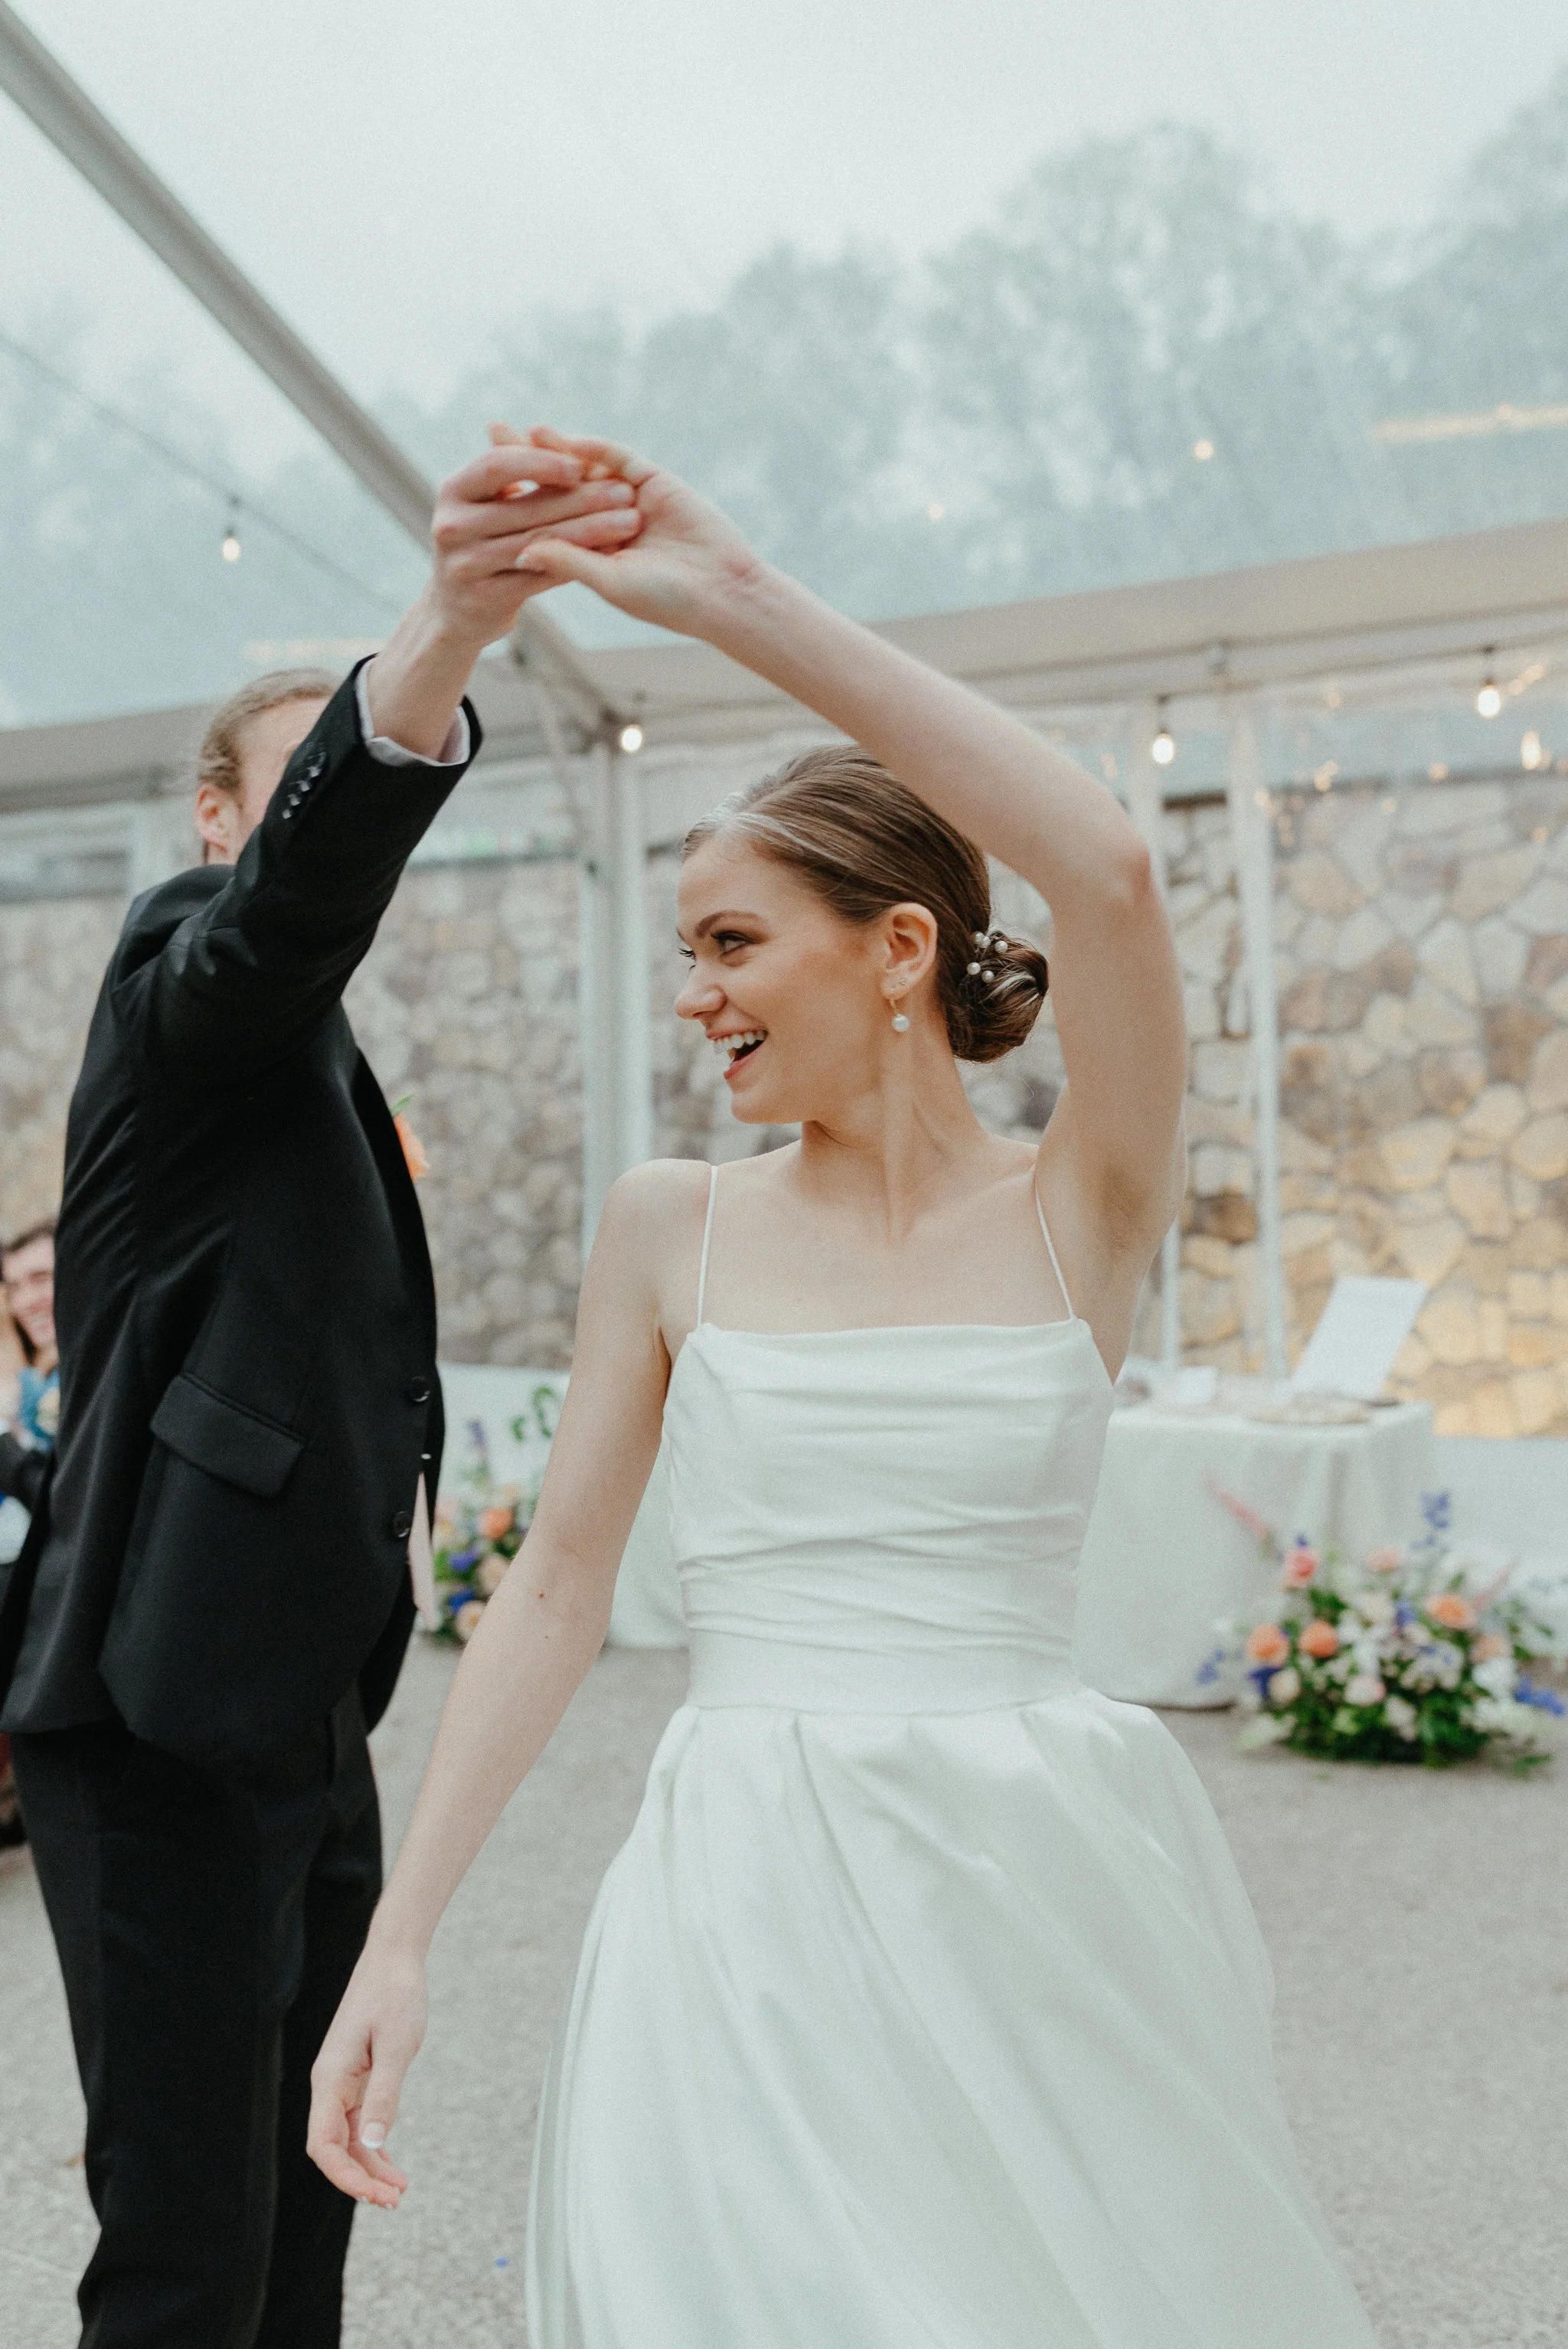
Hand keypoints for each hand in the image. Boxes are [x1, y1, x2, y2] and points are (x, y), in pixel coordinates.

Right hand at [306, 1942, 427, 2209]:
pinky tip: (391, 2166)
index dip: (345, 2176)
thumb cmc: (395, 1995)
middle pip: (334, 2148)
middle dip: (360, 2179)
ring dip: (370, 2167)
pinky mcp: (358, 2079)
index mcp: (331, 2079)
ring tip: (399, 2191)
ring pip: (348, 2139)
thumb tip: (373, 2144)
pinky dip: (374, 2147)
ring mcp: (343, 2083)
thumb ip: (384, 2094)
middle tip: (394, 2200)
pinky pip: (359, 2123)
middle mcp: (330, 2085)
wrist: (394, 1960)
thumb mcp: (397, 2045)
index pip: (324, 2144)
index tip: (376, 2193)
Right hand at [424, 428, 645, 651]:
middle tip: (625, 493)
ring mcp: (464, 565)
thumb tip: (541, 430)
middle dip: (582, 499)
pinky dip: (579, 563)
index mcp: (453, 490)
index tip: (582, 464)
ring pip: (539, 543)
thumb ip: (511, 471)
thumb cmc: (482, 541)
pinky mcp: (484, 599)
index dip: (541, 462)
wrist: (457, 609)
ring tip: (629, 523)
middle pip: (526, 508)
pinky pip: (541, 577)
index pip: (498, 465)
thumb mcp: (486, 503)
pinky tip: (611, 555)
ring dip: (590, 532)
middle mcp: (452, 526)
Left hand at [503, 424, 764, 637]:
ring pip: (582, 468)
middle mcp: (605, 522)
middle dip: (524, 464)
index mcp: (592, 552)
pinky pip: (613, 457)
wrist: (724, 588)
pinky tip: (556, 435)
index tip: (478, 494)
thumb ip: (569, 561)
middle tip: (489, 436)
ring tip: (513, 430)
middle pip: (557, 487)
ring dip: (550, 448)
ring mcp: (628, 499)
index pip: (546, 522)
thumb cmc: (668, 599)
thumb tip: (519, 549)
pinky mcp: (651, 480)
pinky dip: (586, 445)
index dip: (515, 504)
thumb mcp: (612, 582)